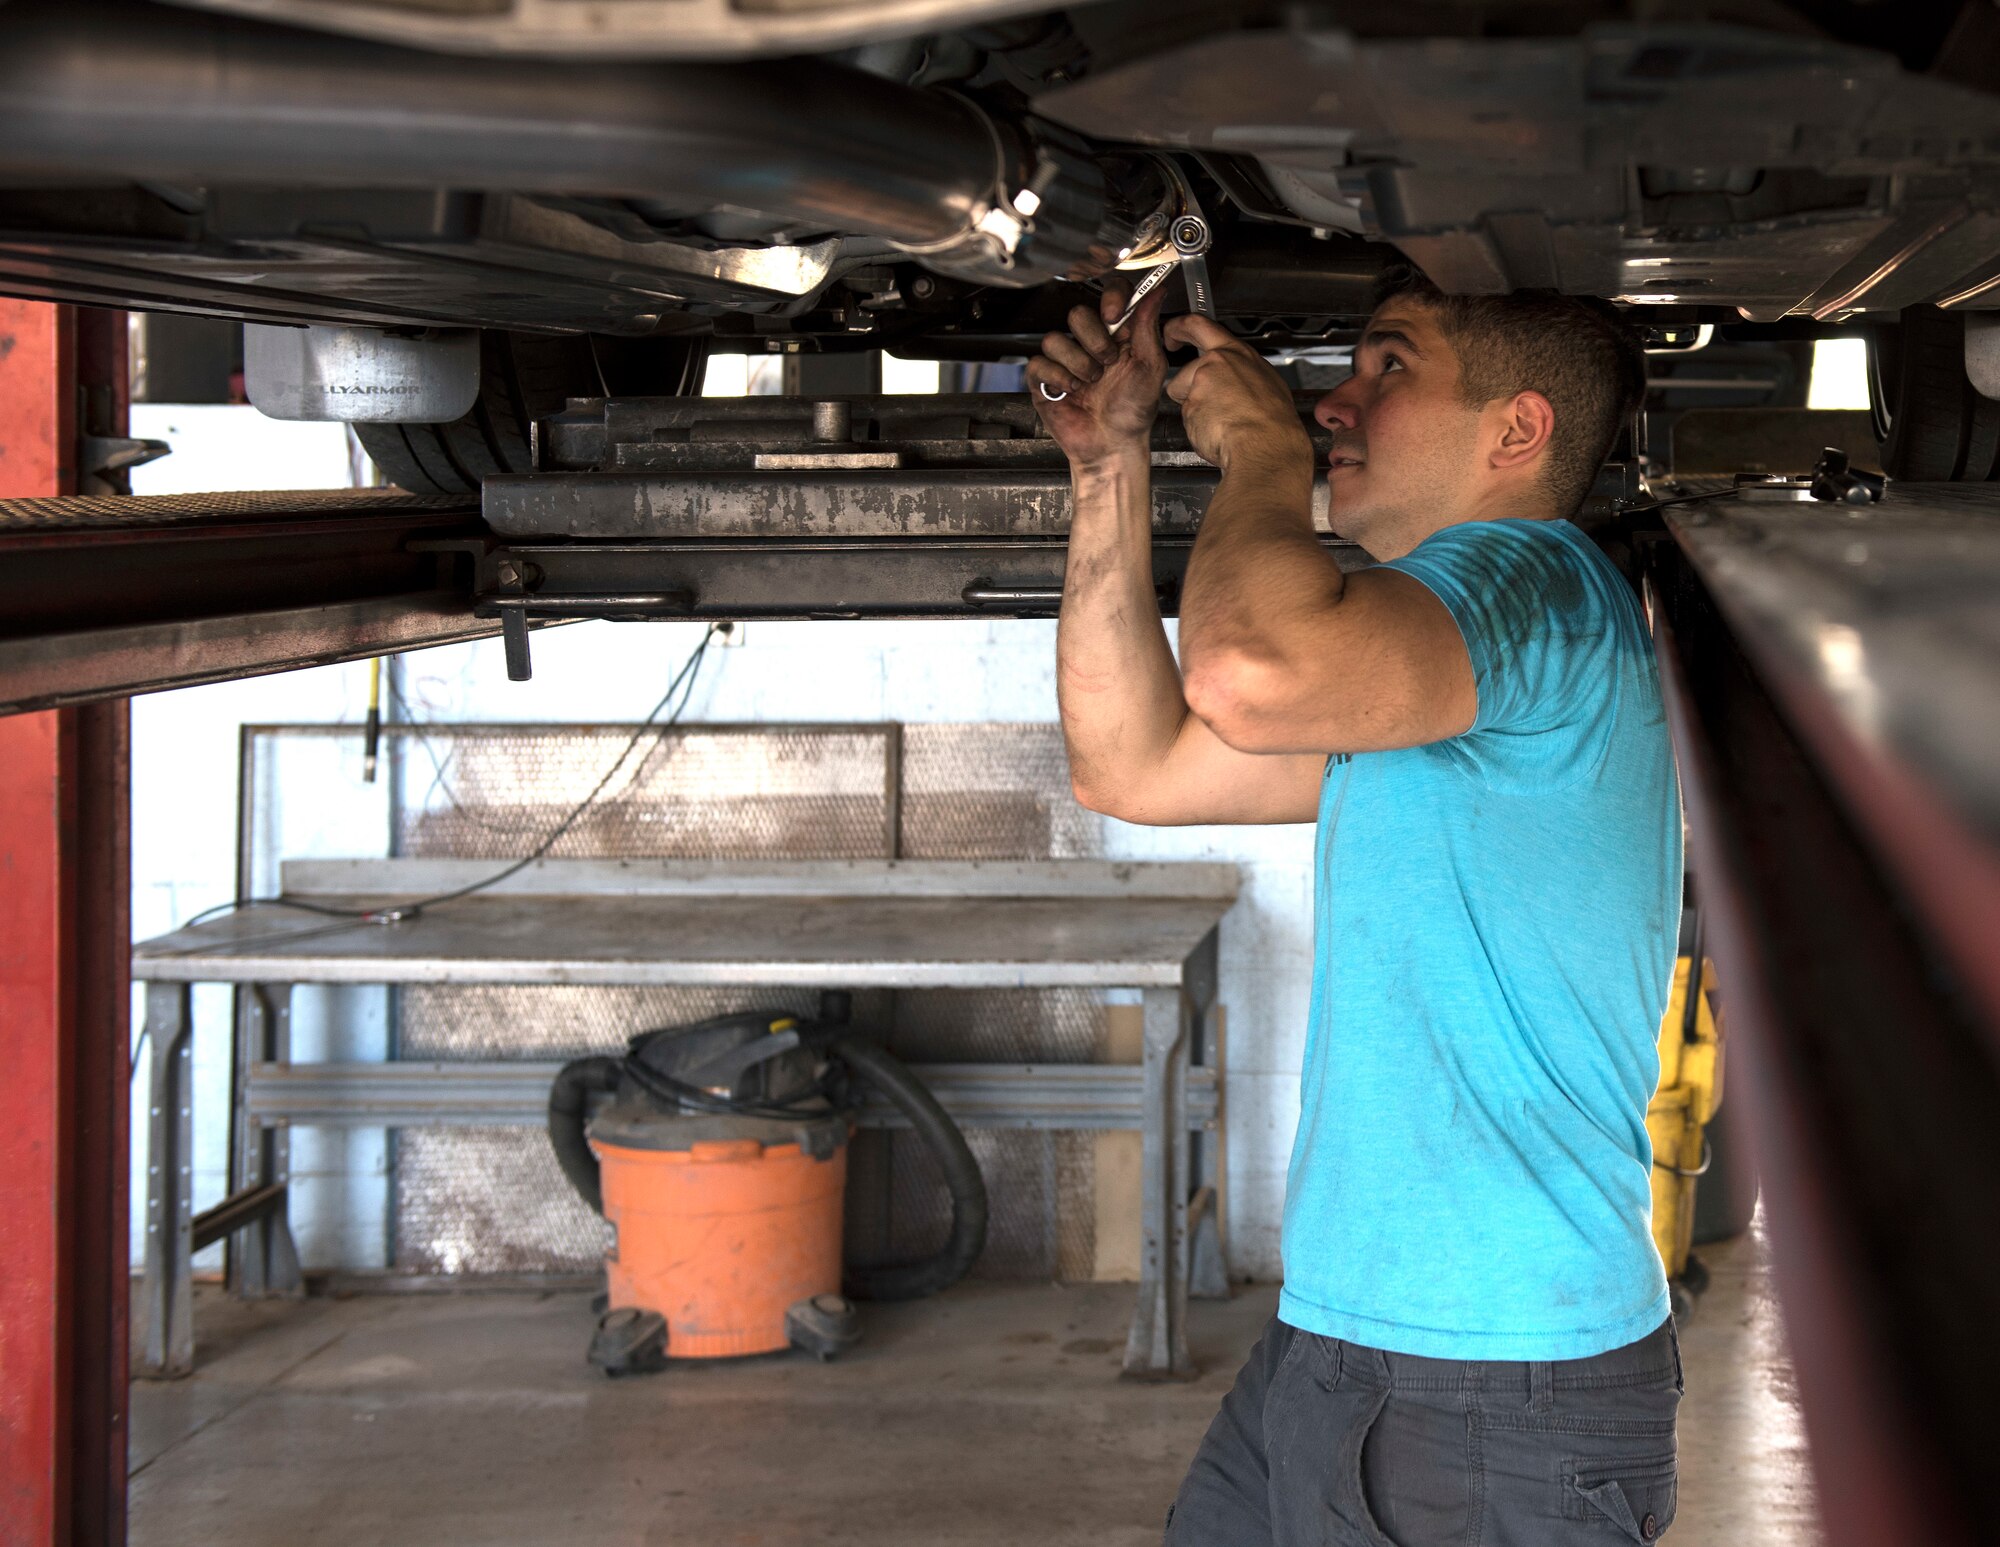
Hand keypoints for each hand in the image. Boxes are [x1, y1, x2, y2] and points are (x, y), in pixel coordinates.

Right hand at [1027, 281, 1167, 468]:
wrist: (1113, 445)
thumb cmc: (1133, 412)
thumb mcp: (1150, 367)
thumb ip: (1148, 327)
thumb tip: (1156, 292)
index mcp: (1117, 335)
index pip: (1108, 295)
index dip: (1109, 298)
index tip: (1114, 316)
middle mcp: (1089, 343)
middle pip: (1077, 314)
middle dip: (1094, 340)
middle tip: (1107, 363)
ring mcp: (1064, 360)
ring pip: (1054, 338)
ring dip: (1078, 364)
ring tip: (1090, 383)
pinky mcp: (1044, 380)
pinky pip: (1039, 363)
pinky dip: (1058, 378)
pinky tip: (1072, 390)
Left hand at [1162, 315, 1311, 473]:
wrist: (1266, 447)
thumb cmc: (1271, 426)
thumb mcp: (1267, 386)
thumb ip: (1244, 376)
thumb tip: (1240, 381)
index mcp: (1239, 354)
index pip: (1204, 326)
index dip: (1184, 325)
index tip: (1177, 329)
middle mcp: (1218, 362)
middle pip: (1187, 343)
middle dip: (1174, 335)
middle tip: (1171, 341)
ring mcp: (1202, 382)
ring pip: (1182, 389)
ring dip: (1191, 404)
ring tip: (1217, 419)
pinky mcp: (1191, 405)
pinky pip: (1185, 415)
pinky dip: (1195, 425)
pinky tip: (1214, 431)